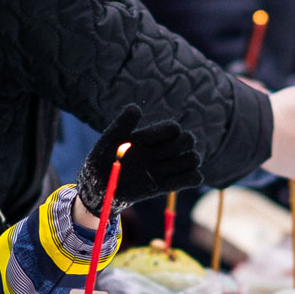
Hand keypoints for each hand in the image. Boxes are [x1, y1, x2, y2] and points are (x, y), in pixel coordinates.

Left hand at [77, 105, 203, 219]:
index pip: (173, 128)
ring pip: (194, 159)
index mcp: (150, 136)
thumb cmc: (103, 159)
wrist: (100, 185)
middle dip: (179, 146)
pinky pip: (194, 178)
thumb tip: (136, 108)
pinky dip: (191, 178)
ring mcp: (165, 167)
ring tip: (163, 170)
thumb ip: (122, 124)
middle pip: (188, 140)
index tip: (145, 143)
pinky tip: (170, 181)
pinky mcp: (166, 185)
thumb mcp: (109, 140)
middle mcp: (161, 150)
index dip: (165, 134)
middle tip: (158, 156)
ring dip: (183, 163)